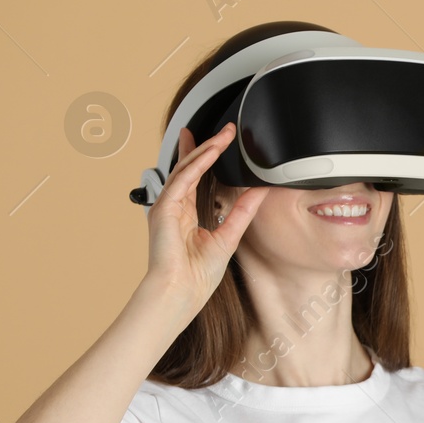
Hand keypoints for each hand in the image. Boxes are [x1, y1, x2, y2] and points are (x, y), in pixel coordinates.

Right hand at [143, 122, 269, 317]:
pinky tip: (211, 151)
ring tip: (223, 135)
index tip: (219, 142)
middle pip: (190, 167)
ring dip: (206, 149)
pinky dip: (197, 163)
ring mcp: (167, 207)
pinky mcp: (165, 209)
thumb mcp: (228, 237)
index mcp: (186, 215)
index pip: (196, 178)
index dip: (206, 158)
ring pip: (187, 168)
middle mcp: (174, 207)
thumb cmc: (197, 276)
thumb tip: (258, 193)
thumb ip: (242, 212)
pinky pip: (183, 179)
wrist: (182, 292)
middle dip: (206, 146)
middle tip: (225, 130)